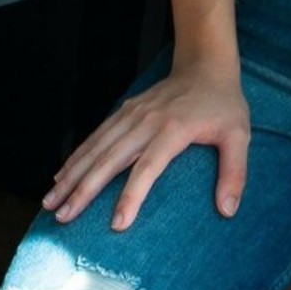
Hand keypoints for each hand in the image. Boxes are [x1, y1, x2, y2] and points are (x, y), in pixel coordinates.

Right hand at [40, 58, 249, 231]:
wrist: (205, 65)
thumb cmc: (223, 104)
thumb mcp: (239, 135)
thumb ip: (235, 172)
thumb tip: (228, 211)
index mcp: (173, 129)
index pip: (147, 167)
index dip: (131, 196)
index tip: (117, 224)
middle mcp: (146, 122)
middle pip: (109, 159)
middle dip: (84, 190)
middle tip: (63, 217)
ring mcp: (132, 115)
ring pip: (95, 148)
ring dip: (71, 175)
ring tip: (51, 202)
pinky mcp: (124, 111)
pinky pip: (96, 136)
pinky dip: (76, 156)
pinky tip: (61, 175)